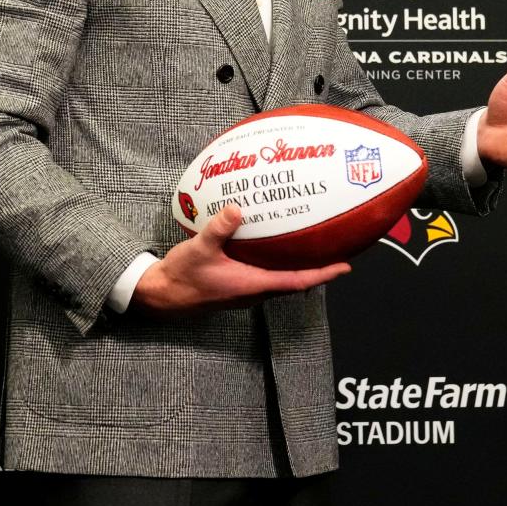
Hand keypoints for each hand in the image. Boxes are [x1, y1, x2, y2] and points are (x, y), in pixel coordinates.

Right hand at [131, 204, 350, 317]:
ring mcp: (246, 291)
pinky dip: (278, 264)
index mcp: (252, 285)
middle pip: (295, 282)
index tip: (344, 267)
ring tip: (312, 249)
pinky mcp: (237, 287)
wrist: (162, 296)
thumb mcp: (199, 249)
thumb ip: (219, 229)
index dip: (322, 274)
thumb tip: (237, 209)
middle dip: (317, 270)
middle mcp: (254, 291)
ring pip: (281, 280)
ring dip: (298, 268)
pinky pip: (267, 276)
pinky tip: (274, 247)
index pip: (297, 281)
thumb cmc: (182, 277)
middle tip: (335, 253)